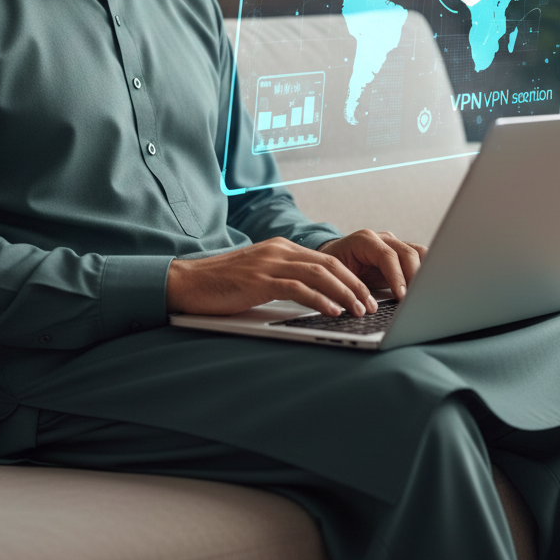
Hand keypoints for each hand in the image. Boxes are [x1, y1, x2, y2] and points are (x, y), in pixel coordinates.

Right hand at [166, 238, 378, 317]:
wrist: (187, 282)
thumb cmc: (222, 285)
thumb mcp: (259, 277)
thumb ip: (285, 280)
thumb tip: (314, 297)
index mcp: (281, 248)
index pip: (326, 260)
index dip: (351, 278)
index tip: (366, 296)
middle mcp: (278, 250)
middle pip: (328, 264)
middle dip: (354, 286)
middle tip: (371, 305)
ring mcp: (269, 263)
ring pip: (318, 274)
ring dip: (344, 294)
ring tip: (359, 311)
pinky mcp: (259, 280)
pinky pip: (297, 288)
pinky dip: (319, 299)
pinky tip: (332, 311)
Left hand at [317, 230, 426, 300]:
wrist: (332, 258)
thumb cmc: (333, 270)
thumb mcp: (339, 278)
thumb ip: (354, 288)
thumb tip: (367, 307)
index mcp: (364, 240)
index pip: (387, 256)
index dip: (397, 277)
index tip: (402, 297)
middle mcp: (382, 238)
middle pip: (407, 253)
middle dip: (415, 277)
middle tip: (417, 299)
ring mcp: (394, 243)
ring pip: (418, 253)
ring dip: (424, 273)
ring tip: (425, 294)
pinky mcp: (401, 252)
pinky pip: (420, 257)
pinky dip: (426, 269)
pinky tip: (428, 285)